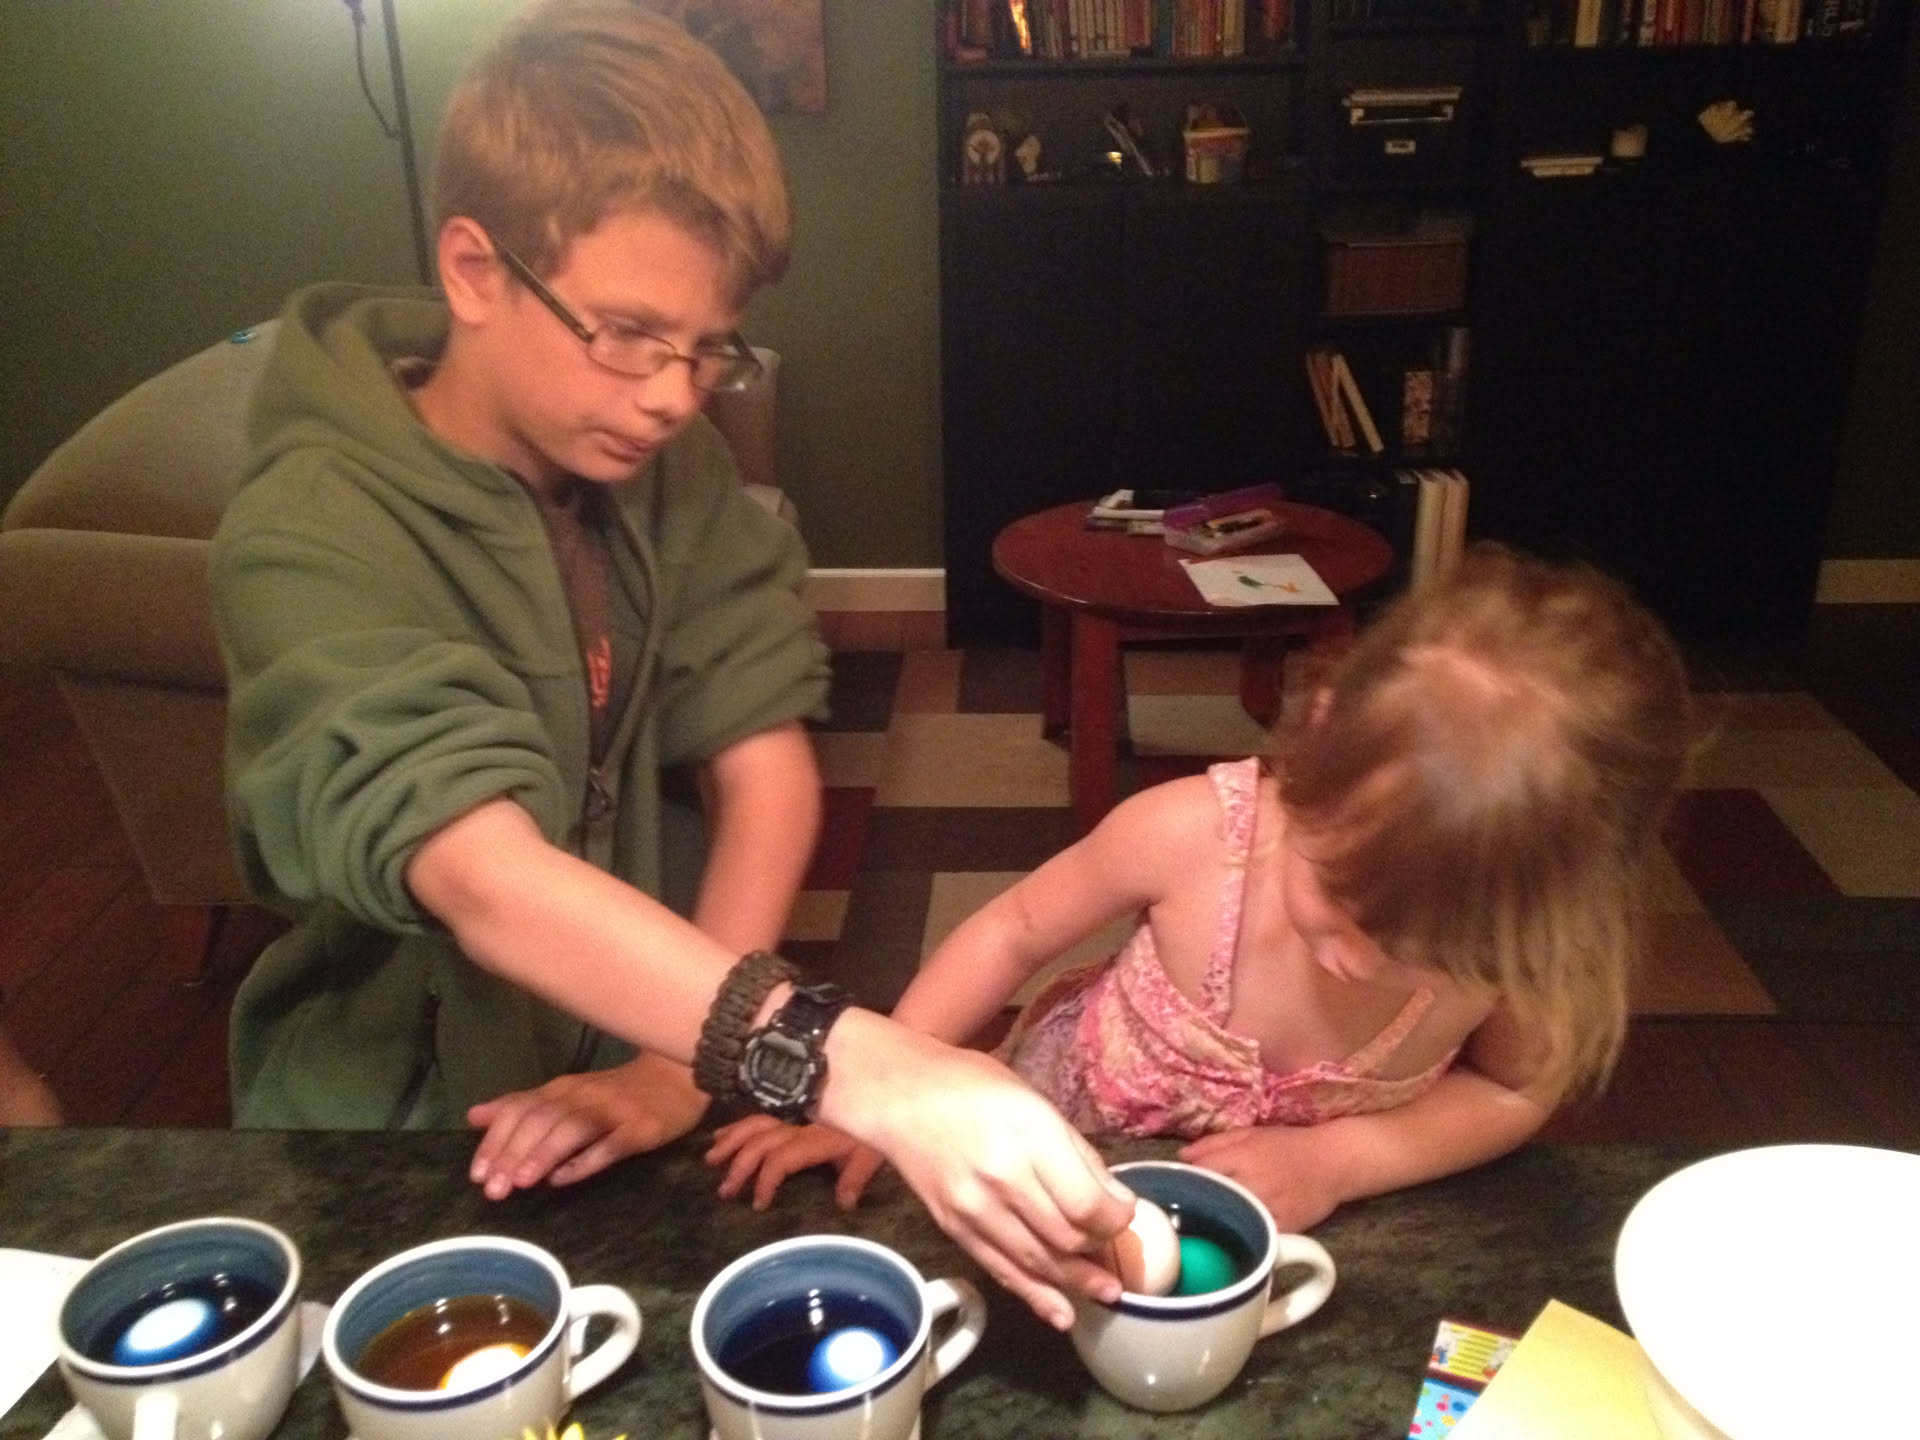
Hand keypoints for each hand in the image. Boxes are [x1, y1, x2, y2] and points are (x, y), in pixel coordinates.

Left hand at [466, 1051, 710, 1199]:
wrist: (677, 1076)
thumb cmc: (617, 1092)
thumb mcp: (566, 1094)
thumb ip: (523, 1106)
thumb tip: (474, 1116)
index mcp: (562, 1089)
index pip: (521, 1109)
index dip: (497, 1140)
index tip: (477, 1173)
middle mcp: (583, 1096)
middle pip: (541, 1120)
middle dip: (513, 1154)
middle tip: (492, 1189)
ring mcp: (613, 1112)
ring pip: (572, 1129)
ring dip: (543, 1154)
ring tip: (520, 1182)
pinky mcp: (640, 1129)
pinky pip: (610, 1145)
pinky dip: (585, 1161)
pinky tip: (563, 1179)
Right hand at [705, 1114, 886, 1210]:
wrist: (882, 1081)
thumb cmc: (879, 1121)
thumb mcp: (872, 1151)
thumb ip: (855, 1177)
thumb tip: (843, 1205)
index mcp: (815, 1137)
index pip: (781, 1158)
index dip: (765, 1180)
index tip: (757, 1204)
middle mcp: (799, 1122)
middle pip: (760, 1141)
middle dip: (739, 1165)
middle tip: (723, 1190)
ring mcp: (793, 1111)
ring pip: (754, 1122)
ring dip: (731, 1141)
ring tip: (710, 1158)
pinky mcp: (792, 1104)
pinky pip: (759, 1111)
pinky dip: (738, 1124)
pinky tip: (722, 1132)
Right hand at [825, 1019, 1135, 1330]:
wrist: (898, 1095)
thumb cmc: (971, 1085)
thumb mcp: (1035, 1101)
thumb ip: (1076, 1152)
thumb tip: (1114, 1200)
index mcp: (1030, 1134)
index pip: (1087, 1203)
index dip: (1117, 1220)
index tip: (1124, 1213)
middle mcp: (1002, 1176)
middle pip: (1066, 1236)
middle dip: (1099, 1247)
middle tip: (1112, 1244)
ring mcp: (974, 1207)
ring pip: (1037, 1261)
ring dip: (1076, 1281)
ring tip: (1106, 1293)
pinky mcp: (954, 1228)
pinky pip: (1000, 1269)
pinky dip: (1034, 1295)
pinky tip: (1061, 1312)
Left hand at [1178, 1124, 1344, 1233]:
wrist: (1335, 1161)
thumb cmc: (1289, 1144)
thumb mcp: (1250, 1133)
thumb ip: (1214, 1143)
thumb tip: (1181, 1157)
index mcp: (1243, 1156)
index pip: (1202, 1171)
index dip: (1187, 1179)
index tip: (1179, 1185)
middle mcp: (1254, 1182)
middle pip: (1213, 1197)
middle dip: (1199, 1201)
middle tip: (1189, 1206)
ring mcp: (1270, 1207)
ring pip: (1233, 1219)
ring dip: (1219, 1219)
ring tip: (1209, 1220)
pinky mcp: (1285, 1229)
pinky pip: (1256, 1235)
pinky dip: (1245, 1233)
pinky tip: (1237, 1232)